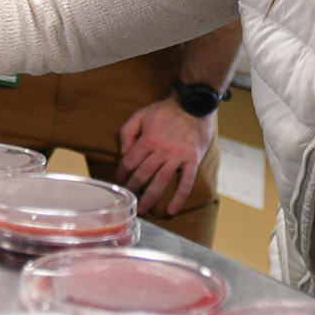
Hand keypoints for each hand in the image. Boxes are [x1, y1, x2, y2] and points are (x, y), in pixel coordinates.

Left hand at [117, 96, 214, 215]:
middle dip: (133, 189)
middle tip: (129, 199)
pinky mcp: (192, 160)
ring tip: (143, 210)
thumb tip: (123, 153)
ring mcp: (178, 157)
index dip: (122, 174)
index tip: (120, 181)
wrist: (193, 104)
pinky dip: (179, 198)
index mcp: (147, 140)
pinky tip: (171, 210)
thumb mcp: (141, 114)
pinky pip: (185, 183)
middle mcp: (161, 151)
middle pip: (142, 175)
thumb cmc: (165, 110)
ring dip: (150, 198)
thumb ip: (127, 132)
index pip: (129, 163)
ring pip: (161, 182)